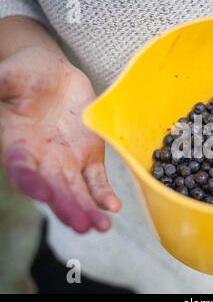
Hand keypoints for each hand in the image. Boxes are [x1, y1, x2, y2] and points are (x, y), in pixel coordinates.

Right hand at [0, 46, 120, 232]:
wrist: (54, 75)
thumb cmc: (25, 74)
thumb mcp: (7, 78)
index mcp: (18, 146)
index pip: (22, 170)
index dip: (30, 183)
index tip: (43, 193)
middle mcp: (42, 161)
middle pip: (54, 189)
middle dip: (67, 207)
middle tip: (81, 226)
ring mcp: (67, 162)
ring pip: (77, 191)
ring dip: (88, 209)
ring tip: (101, 227)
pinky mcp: (89, 157)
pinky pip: (97, 180)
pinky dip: (104, 194)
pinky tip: (113, 207)